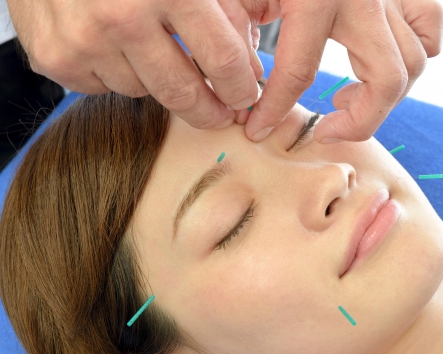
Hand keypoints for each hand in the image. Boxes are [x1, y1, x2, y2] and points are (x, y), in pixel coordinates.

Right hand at [7, 0, 263, 128]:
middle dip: (210, 112)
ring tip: (150, 48)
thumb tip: (253, 73)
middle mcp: (122, 16)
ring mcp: (84, 40)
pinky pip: (103, 88)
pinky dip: (114, 73)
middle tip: (220, 115)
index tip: (245, 97)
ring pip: (142, 92)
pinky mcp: (54, 57)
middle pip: (183, 93)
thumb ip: (226, 15)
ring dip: (155, 81)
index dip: (240, 88)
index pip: (222, 60)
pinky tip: (110, 44)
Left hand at [242, 0, 442, 142]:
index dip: (274, 110)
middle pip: (387, 81)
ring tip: (346, 95)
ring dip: (385, 94)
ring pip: (416, 62)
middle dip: (358, 120)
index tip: (258, 128)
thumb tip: (242, 86)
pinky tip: (380, 63)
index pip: (298, 74)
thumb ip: (235, 28)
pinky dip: (416, 53)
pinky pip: (430, 28)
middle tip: (326, 125)